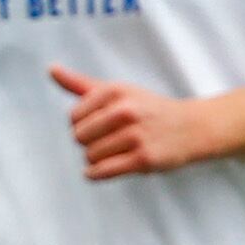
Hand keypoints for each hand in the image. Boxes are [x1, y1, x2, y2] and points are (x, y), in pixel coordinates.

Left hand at [55, 64, 222, 177]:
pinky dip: (95, 174)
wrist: (192, 128)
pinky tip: (98, 171)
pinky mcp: (143, 159)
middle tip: (106, 141)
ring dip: (96, 159)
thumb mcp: (118, 91)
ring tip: (113, 152)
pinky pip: (104, 170)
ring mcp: (135, 135)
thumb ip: (82, 84)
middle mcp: (125, 111)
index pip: (74, 116)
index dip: (82, 125)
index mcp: (115, 91)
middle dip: (88, 142)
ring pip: (91, 155)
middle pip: (80, 137)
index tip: (97, 126)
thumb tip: (51, 70)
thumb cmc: (150, 109)